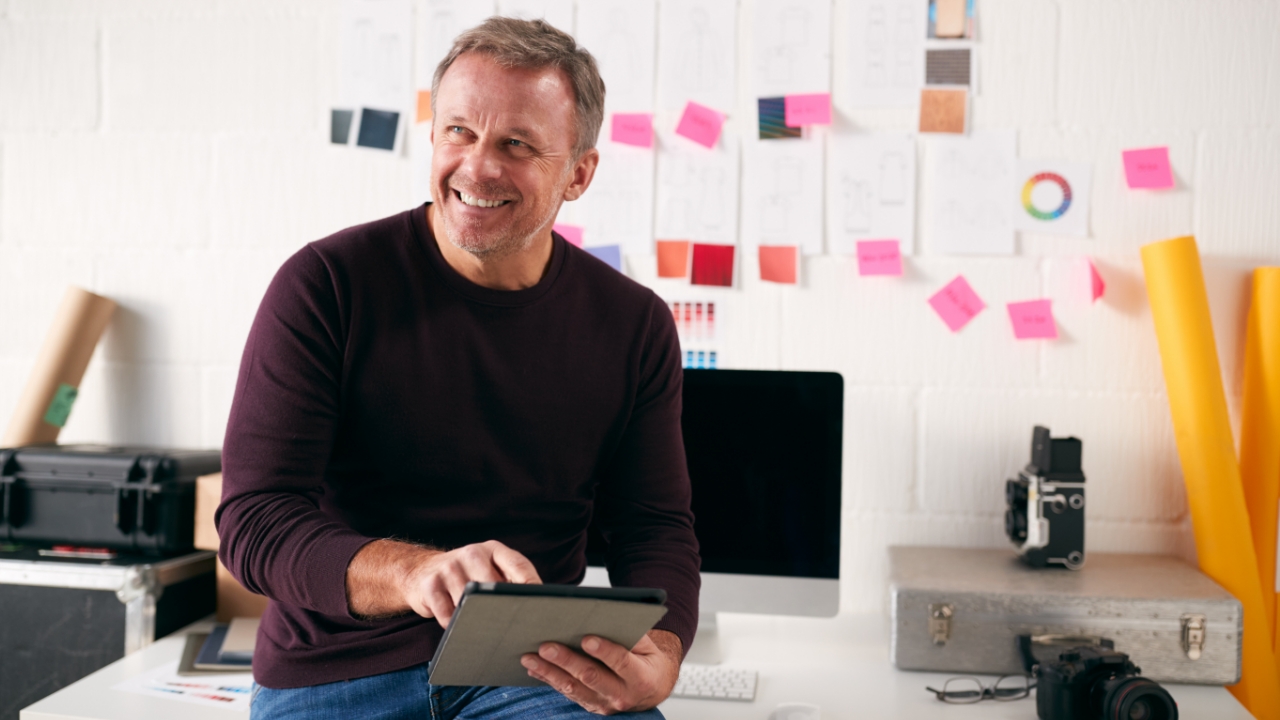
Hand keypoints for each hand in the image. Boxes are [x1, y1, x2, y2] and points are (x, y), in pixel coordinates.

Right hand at [400, 540, 540, 624]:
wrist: (420, 572)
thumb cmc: (466, 577)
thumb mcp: (488, 570)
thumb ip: (510, 581)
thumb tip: (538, 609)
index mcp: (493, 550)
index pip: (519, 565)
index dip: (532, 586)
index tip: (541, 607)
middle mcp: (472, 553)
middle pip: (494, 586)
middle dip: (503, 608)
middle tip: (511, 629)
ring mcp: (449, 567)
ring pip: (470, 603)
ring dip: (476, 620)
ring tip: (481, 629)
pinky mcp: (430, 584)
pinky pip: (448, 615)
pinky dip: (454, 625)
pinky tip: (456, 625)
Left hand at [520, 629, 682, 714]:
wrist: (652, 688)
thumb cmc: (646, 658)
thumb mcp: (646, 645)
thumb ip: (628, 634)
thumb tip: (602, 617)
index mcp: (641, 678)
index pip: (621, 663)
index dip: (605, 651)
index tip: (586, 638)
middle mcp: (622, 695)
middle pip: (590, 677)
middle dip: (566, 660)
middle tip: (546, 646)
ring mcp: (604, 704)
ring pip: (573, 688)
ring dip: (549, 672)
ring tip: (529, 658)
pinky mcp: (590, 706)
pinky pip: (567, 693)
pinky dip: (548, 680)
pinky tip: (534, 669)